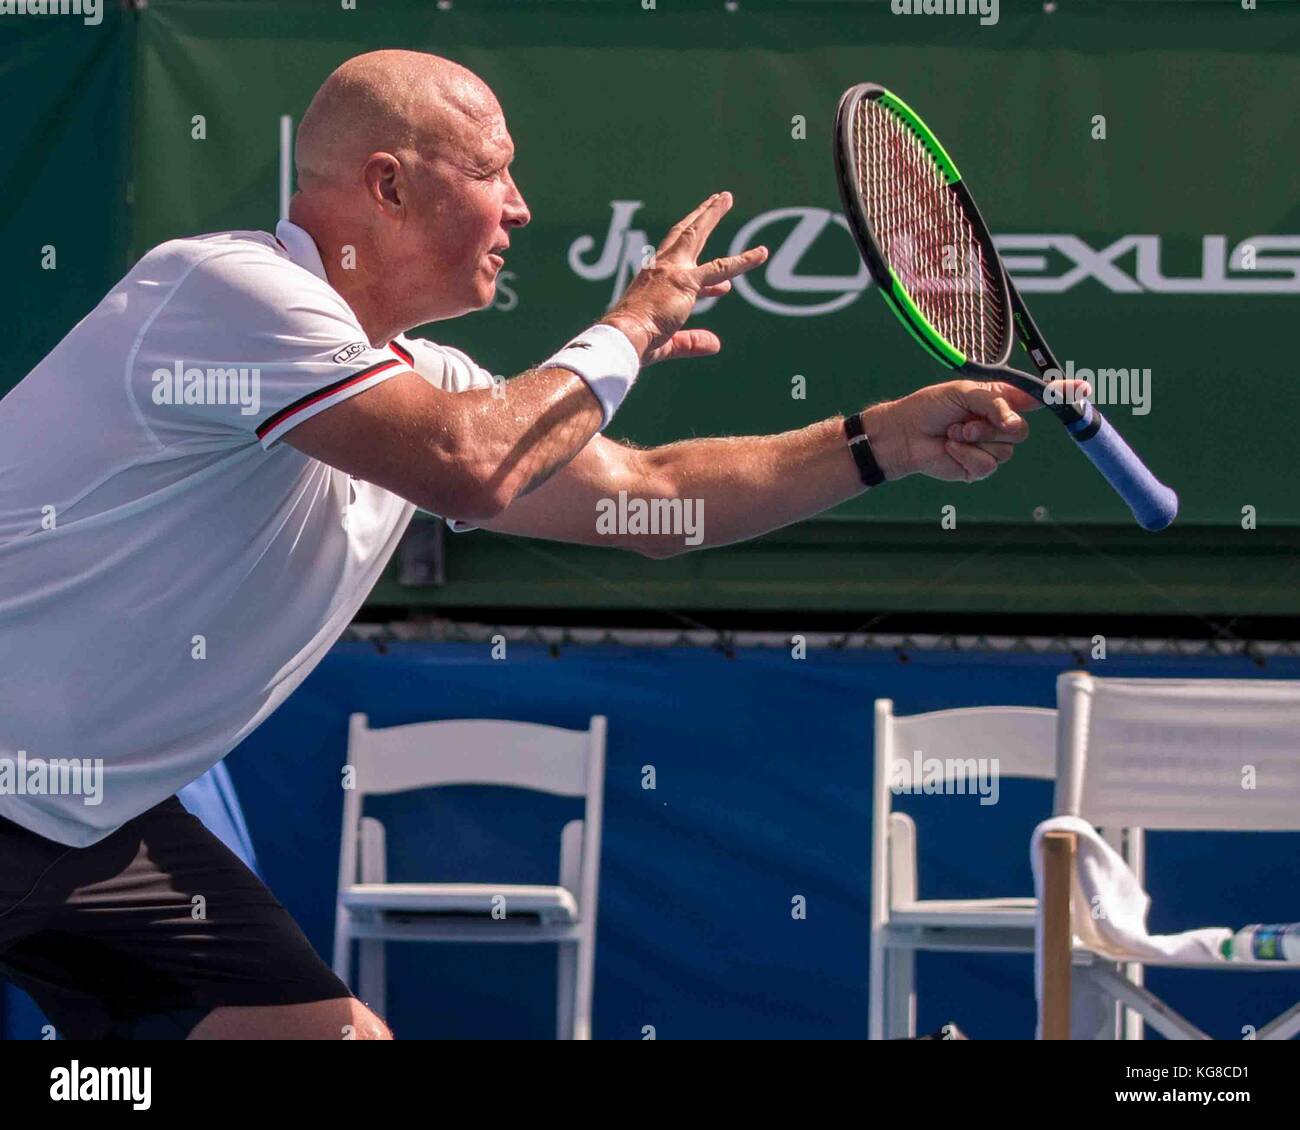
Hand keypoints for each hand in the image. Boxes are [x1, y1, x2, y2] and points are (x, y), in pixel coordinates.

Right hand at [600, 191, 767, 365]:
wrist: (624, 337)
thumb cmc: (635, 342)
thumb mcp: (668, 343)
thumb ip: (691, 342)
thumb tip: (716, 345)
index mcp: (651, 282)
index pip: (678, 268)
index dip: (702, 273)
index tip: (723, 287)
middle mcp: (660, 269)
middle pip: (682, 235)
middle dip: (700, 216)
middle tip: (715, 200)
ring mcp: (673, 271)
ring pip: (696, 235)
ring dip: (712, 214)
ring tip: (725, 197)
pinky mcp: (686, 281)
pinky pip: (721, 269)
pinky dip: (744, 261)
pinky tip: (761, 253)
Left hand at [861, 378, 1091, 482]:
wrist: (904, 434)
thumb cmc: (930, 408)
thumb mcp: (965, 393)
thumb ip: (995, 402)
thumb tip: (1018, 421)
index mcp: (1001, 401)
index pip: (1038, 399)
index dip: (1062, 395)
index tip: (1083, 390)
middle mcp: (1000, 425)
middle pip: (1022, 431)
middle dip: (993, 426)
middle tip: (964, 421)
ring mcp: (991, 448)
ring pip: (1004, 450)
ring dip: (974, 439)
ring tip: (953, 432)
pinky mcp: (978, 468)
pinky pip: (987, 464)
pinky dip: (965, 455)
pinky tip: (949, 448)